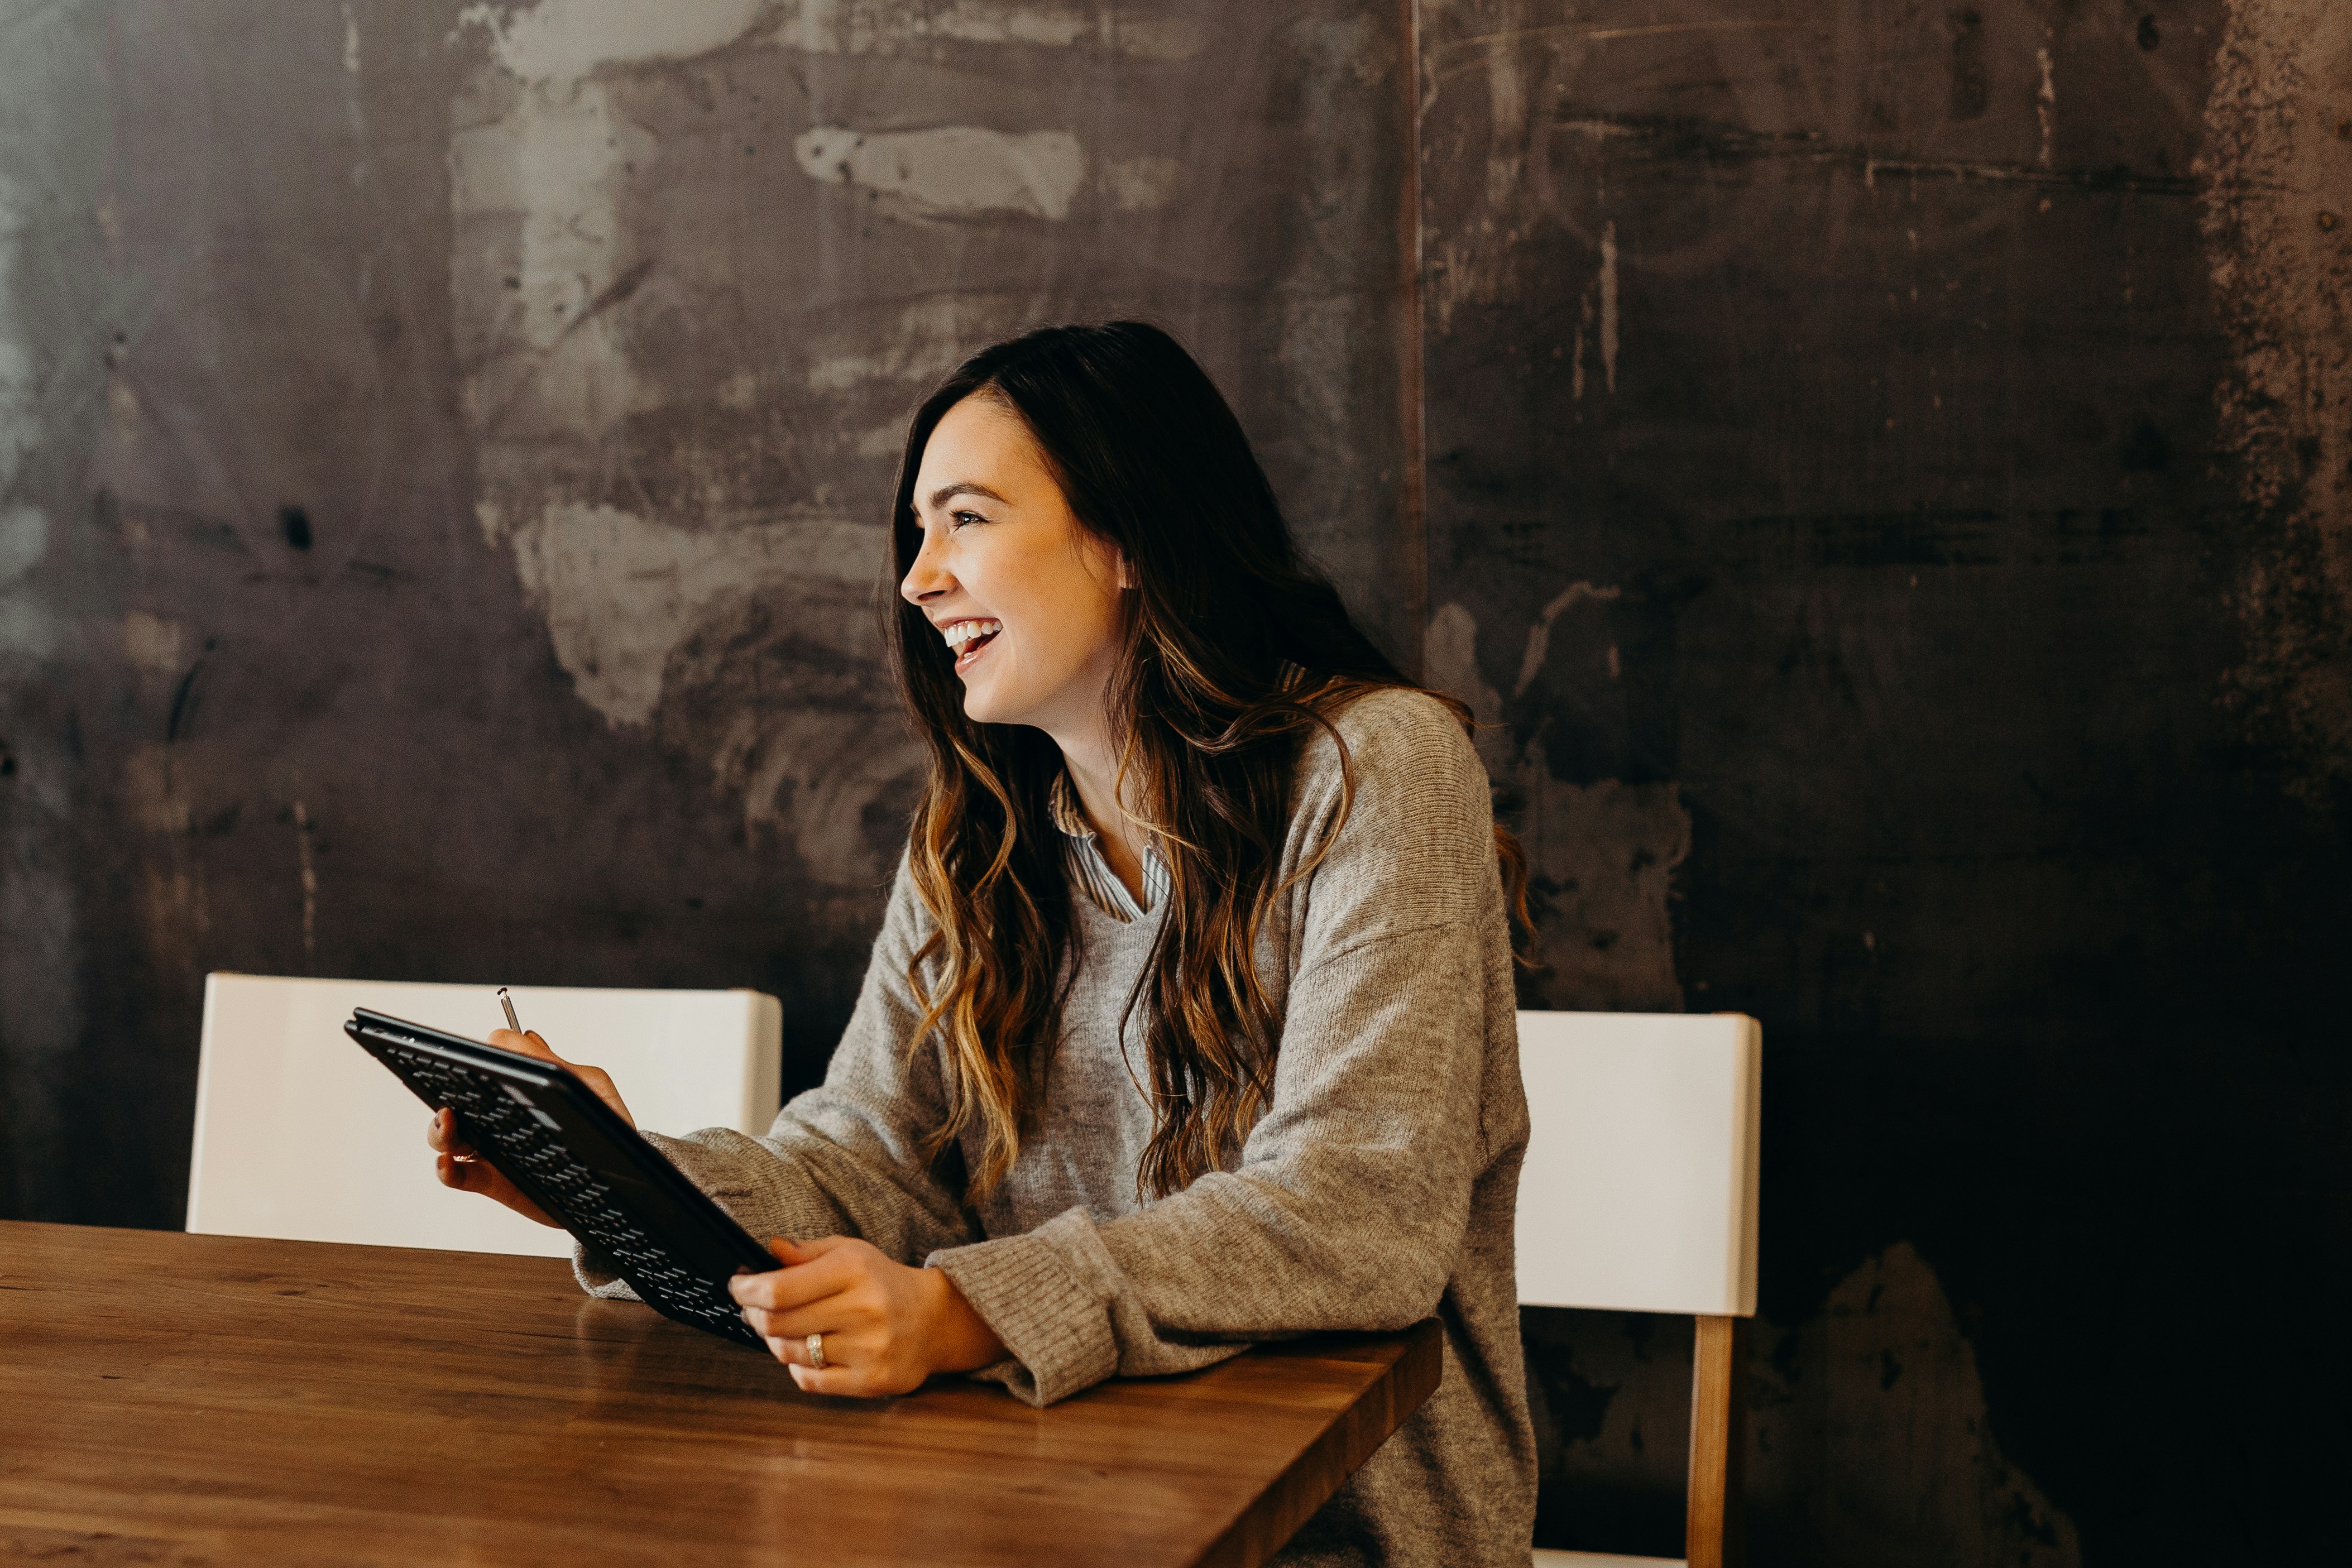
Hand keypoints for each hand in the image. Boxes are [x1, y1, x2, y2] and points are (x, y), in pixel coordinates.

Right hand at [427, 1028, 635, 1226]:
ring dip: (439, 1129)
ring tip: (448, 1122)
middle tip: (452, 1096)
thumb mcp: (592, 1086)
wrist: (623, 1175)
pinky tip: (448, 1162)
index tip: (475, 1060)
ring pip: (449, 1136)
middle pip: (457, 1099)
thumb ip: (558, 1064)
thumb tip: (525, 1036)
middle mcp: (501, 1115)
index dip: (476, 1060)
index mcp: (522, 1088)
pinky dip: (445, 1169)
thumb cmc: (609, 1123)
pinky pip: (458, 1175)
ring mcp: (494, 1148)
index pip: (486, 1067)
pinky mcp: (493, 1181)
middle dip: (444, 1093)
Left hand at [728, 1236, 1006, 1396]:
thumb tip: (769, 1250)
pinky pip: (809, 1380)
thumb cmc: (883, 1283)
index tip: (738, 1287)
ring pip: (789, 1353)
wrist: (934, 1320)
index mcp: (854, 1270)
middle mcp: (863, 1309)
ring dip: (775, 1341)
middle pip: (777, 1323)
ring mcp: (869, 1349)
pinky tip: (807, 1352)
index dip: (747, 1291)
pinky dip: (797, 1367)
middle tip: (753, 1309)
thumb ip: (807, 1252)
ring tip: (783, 1330)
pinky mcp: (872, 1380)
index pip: (779, 1289)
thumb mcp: (850, 1252)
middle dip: (754, 1315)